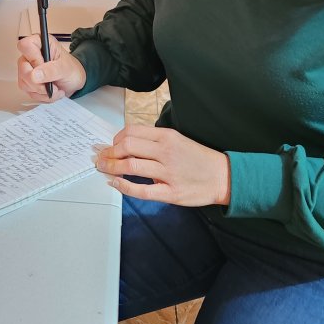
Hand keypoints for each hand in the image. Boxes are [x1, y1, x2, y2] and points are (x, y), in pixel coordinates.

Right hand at [17, 34, 86, 101]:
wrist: (74, 81)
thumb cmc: (71, 69)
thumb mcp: (65, 68)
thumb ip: (51, 70)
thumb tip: (34, 75)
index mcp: (40, 43)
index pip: (25, 45)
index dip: (33, 58)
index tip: (45, 66)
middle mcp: (30, 55)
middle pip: (22, 68)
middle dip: (38, 81)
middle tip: (53, 84)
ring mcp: (27, 69)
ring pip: (24, 83)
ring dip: (42, 91)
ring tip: (56, 89)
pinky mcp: (27, 82)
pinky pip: (28, 92)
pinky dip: (42, 95)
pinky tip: (51, 92)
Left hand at [96, 125, 230, 206]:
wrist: (222, 176)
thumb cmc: (199, 159)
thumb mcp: (178, 140)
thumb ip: (155, 141)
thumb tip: (128, 144)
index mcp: (167, 137)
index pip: (132, 132)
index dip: (115, 139)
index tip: (110, 146)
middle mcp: (166, 152)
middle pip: (127, 146)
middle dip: (108, 153)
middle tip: (101, 159)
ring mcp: (168, 172)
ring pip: (131, 166)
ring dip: (111, 168)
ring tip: (103, 169)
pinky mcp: (171, 192)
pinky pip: (142, 190)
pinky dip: (124, 187)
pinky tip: (115, 184)